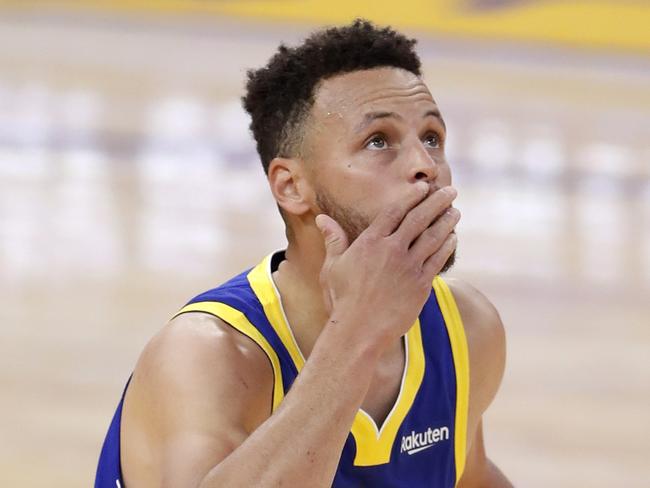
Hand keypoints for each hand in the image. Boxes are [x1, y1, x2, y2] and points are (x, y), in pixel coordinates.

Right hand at [315, 183, 459, 348]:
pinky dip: (447, 246)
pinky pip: (438, 260)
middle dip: (437, 202)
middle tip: (450, 191)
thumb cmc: (341, 299)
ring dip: (447, 221)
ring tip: (456, 211)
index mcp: (370, 242)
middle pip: (419, 218)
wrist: (358, 330)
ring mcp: (409, 267)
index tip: (425, 187)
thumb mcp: (332, 266)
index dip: (412, 196)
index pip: (395, 211)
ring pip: (433, 237)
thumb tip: (322, 218)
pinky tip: (453, 238)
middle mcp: (392, 250)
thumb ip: (334, 239)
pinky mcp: (421, 285)